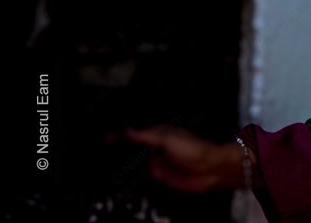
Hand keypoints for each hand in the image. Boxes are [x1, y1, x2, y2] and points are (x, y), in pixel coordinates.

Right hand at [115, 125, 248, 191]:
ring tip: (106, 166)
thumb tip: (127, 130)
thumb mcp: (168, 139)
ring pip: (136, 162)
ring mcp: (156, 161)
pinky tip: (122, 179)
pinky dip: (133, 177)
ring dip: (125, 163)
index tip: (104, 138)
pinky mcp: (159, 176)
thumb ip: (147, 136)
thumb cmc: (194, 149)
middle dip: (119, 149)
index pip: (134, 133)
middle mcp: (155, 147)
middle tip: (101, 153)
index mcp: (158, 134)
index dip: (120, 135)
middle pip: (133, 147)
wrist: (209, 169)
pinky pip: (143, 176)